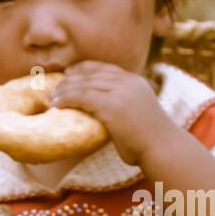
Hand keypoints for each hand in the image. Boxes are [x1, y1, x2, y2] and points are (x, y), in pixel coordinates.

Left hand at [50, 61, 176, 166]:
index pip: (105, 68)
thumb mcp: (138, 112)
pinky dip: (66, 99)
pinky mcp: (111, 106)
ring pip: (84, 83)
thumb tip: (106, 113)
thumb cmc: (149, 139)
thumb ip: (124, 105)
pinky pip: (82, 97)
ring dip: (65, 89)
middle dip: (71, 78)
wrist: (162, 147)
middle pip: (92, 73)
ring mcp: (120, 92)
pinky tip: (56, 105)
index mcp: (135, 81)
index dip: (85, 68)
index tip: (70, 73)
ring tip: (52, 97)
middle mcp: (128, 82)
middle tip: (56, 86)